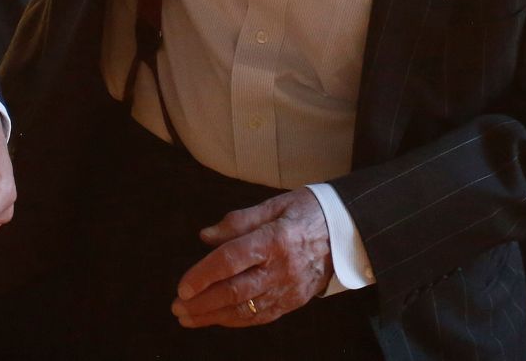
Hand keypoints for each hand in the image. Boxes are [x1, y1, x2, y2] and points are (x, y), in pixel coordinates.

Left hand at [171, 187, 332, 327]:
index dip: (204, 274)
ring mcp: (288, 289)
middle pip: (235, 291)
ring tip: (187, 317)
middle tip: (177, 306)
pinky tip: (216, 319)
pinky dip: (235, 320)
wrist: (347, 232)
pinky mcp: (293, 302)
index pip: (231, 260)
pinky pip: (260, 316)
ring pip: (245, 309)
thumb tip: (205, 236)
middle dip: (202, 303)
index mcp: (274, 239)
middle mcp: (281, 268)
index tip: (183, 286)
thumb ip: (238, 221)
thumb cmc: (307, 212)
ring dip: (213, 316)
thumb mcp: (274, 205)